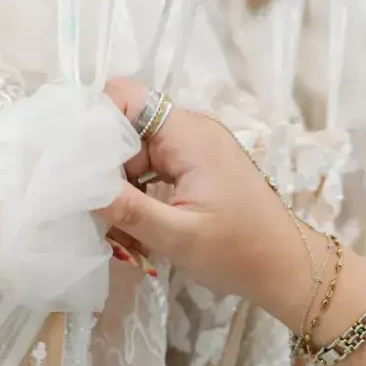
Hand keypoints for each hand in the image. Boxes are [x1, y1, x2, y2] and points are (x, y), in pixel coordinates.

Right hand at [101, 77, 316, 327]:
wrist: (285, 268)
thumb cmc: (239, 253)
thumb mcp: (178, 237)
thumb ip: (128, 210)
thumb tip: (79, 186)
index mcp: (189, 135)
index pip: (126, 97)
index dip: (99, 124)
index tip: (85, 168)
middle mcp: (191, 131)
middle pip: (127, 128)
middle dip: (108, 167)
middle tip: (104, 211)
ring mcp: (195, 149)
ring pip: (136, 152)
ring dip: (123, 187)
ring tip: (122, 228)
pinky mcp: (197, 168)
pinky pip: (153, 169)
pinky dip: (140, 195)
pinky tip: (139, 226)